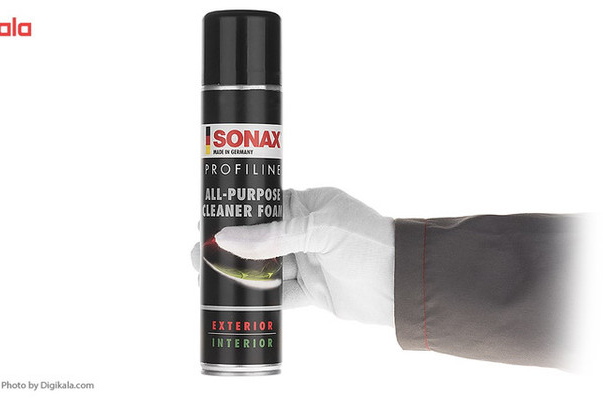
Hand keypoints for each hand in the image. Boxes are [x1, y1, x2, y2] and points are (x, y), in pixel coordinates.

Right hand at [192, 187, 393, 325]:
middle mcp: (305, 233)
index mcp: (308, 206)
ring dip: (240, 273)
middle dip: (230, 247)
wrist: (403, 283)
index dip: (236, 214)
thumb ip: (274, 236)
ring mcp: (308, 262)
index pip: (264, 207)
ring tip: (208, 276)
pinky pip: (280, 295)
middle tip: (199, 254)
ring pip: (265, 268)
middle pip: (258, 240)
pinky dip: (260, 298)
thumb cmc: (370, 242)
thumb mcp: (321, 229)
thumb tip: (229, 238)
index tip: (208, 221)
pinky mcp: (313, 291)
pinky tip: (235, 297)